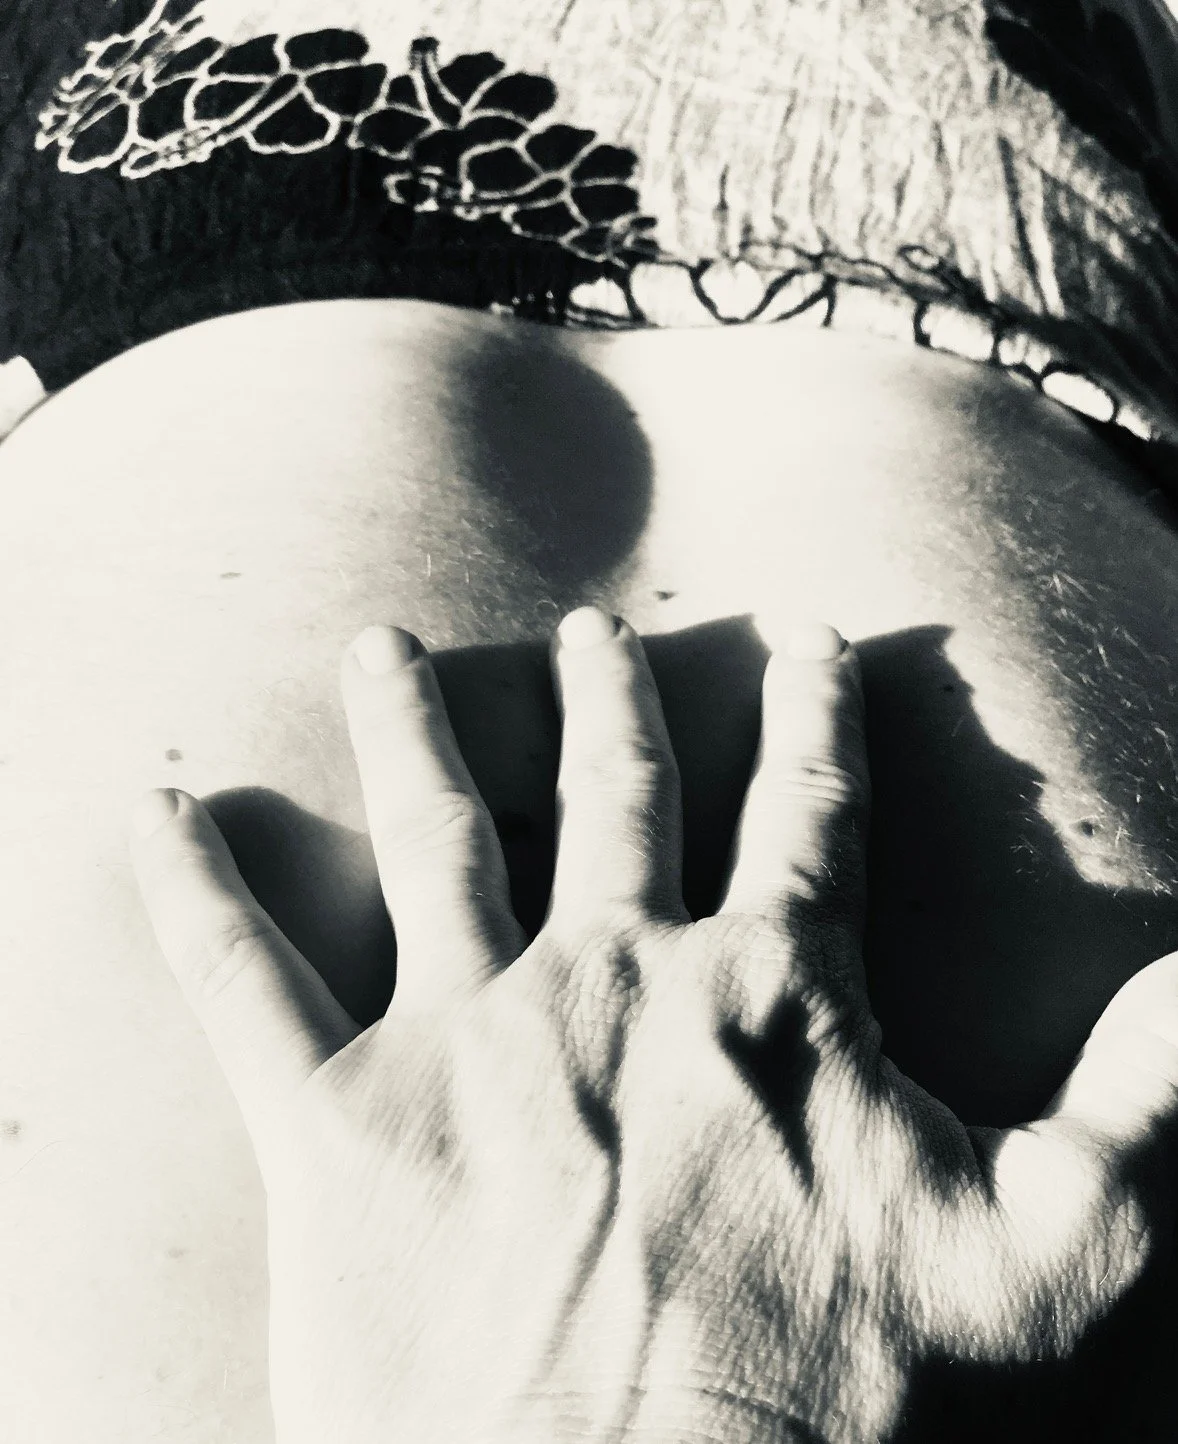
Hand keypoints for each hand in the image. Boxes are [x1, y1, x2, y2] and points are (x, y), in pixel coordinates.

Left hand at [130, 608, 1175, 1443]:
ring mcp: (460, 1040)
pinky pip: (239, 975)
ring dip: (409, 726)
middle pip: (616, 792)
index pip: (810, 815)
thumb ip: (1143, 1110)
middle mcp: (605, 976)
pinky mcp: (330, 1132)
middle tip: (602, 624)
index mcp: (760, 995)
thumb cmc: (836, 1410)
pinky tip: (149, 807)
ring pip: (435, 831)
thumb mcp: (1047, 1259)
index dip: (825, 724)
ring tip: (379, 646)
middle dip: (616, 700)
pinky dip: (189, 887)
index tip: (819, 643)